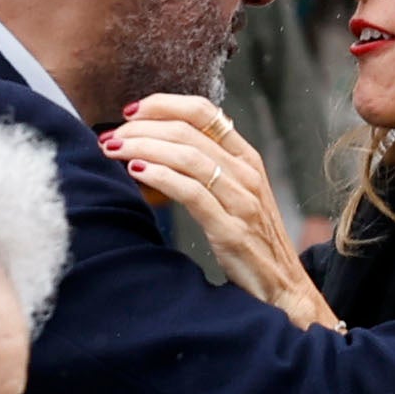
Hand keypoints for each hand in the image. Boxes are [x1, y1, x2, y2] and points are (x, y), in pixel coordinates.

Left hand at [107, 94, 331, 330]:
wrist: (282, 289)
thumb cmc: (250, 242)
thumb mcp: (234, 196)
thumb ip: (207, 168)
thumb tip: (157, 147)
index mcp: (247, 158)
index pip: (204, 111)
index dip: (163, 104)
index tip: (130, 112)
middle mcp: (246, 173)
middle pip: (187, 131)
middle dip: (142, 128)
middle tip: (111, 135)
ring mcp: (242, 200)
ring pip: (187, 156)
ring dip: (143, 147)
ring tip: (114, 149)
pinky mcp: (232, 230)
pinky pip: (192, 192)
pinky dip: (160, 176)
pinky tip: (136, 172)